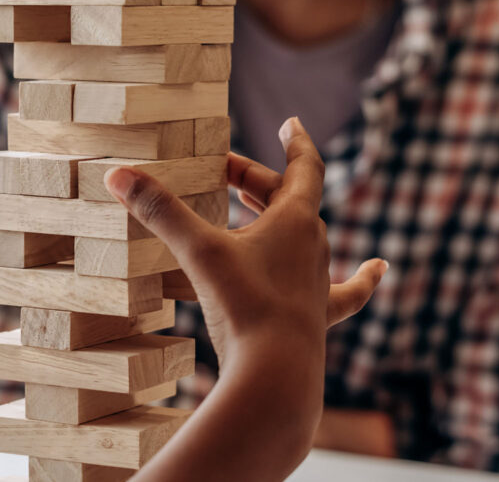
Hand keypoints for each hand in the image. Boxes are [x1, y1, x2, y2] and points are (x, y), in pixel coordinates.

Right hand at [106, 117, 387, 481]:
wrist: (275, 375)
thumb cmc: (243, 307)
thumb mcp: (197, 252)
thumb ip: (160, 212)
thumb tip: (117, 174)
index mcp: (294, 220)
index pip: (302, 166)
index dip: (295, 142)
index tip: (289, 123)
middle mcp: (313, 245)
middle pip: (292, 199)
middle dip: (259, 181)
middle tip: (228, 174)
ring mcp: (319, 281)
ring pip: (309, 238)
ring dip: (286, 218)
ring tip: (265, 208)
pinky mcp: (318, 316)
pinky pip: (349, 290)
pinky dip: (363, 277)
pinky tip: (380, 268)